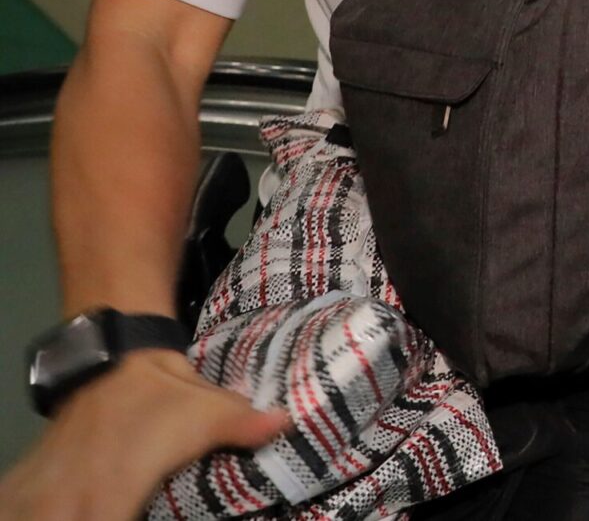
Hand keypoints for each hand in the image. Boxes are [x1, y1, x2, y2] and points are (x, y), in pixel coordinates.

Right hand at [0, 350, 287, 520]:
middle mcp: (63, 501)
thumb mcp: (210, 411)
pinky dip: (21, 512)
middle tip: (109, 516)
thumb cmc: (164, 396)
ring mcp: (37, 493)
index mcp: (108, 496)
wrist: (114, 357)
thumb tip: (287, 425)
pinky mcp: (23, 484)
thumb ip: (245, 427)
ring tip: (78, 515)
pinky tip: (42, 513)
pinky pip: (9, 508)